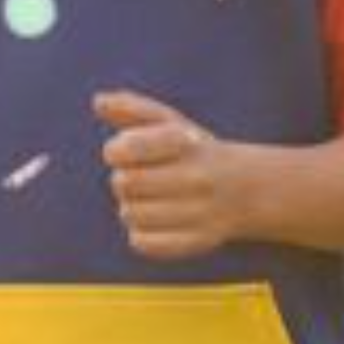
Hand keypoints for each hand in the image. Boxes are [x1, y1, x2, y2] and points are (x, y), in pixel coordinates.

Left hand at [96, 90, 257, 260]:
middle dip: (125, 179)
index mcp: (186, 143)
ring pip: (129, 214)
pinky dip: (142, 234)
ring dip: (133, 207)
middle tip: (145, 177)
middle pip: (122, 183)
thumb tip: (99, 101)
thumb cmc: (192, 152)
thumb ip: (132, 108)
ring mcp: (200, 212)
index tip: (129, 151)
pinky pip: (141, 243)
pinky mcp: (196, 241)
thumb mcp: (170, 123)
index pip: (125, 149)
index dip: (118, 151)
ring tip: (154, 200)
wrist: (245, 190)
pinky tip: (159, 222)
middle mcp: (197, 177)